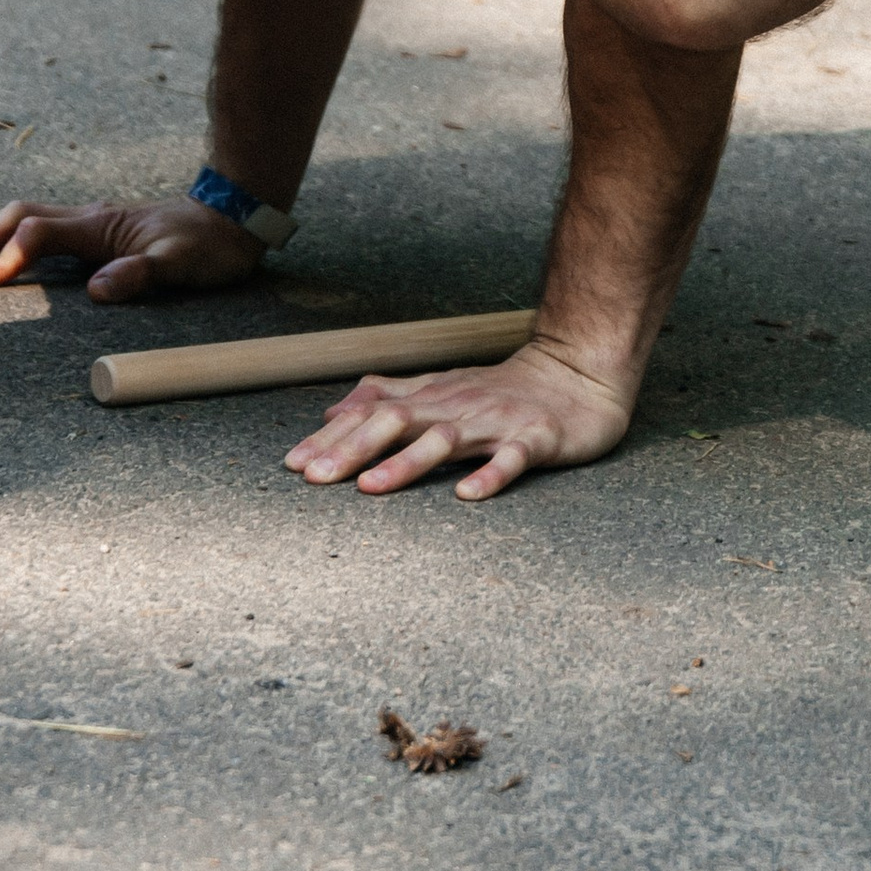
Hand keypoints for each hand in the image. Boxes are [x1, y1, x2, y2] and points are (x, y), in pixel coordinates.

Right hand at [0, 195, 267, 303]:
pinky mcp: (94, 233)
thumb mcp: (181, 264)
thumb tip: (98, 289)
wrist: (231, 221)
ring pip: (25, 220)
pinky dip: (8, 239)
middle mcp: (88, 219)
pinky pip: (38, 230)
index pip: (37, 236)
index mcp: (100, 226)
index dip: (7, 258)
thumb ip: (141, 274)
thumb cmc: (208, 246)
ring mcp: (90, 224)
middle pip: (18, 218)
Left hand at [283, 339, 632, 501]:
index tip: (293, 464)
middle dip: (353, 450)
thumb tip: (332, 411)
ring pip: (446, 440)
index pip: (372, 414)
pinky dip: (490, 475)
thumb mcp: (440, 388)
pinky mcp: (536, 439)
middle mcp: (456, 406)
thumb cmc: (503, 390)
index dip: (332, 438)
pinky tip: (468, 495)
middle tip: (315, 477)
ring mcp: (495, 422)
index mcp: (431, 398)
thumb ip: (387, 397)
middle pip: (397, 423)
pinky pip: (512, 459)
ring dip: (407, 463)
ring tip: (372, 486)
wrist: (578, 375)